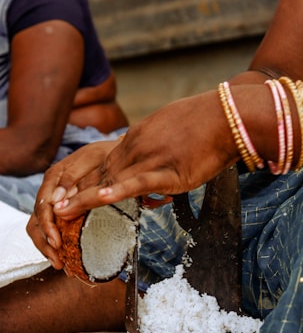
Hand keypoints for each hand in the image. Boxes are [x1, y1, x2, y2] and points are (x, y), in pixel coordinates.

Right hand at [26, 140, 117, 267]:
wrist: (116, 152)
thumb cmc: (105, 155)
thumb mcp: (91, 160)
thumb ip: (73, 178)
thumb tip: (56, 202)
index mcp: (54, 176)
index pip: (43, 205)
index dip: (48, 226)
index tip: (57, 243)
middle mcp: (50, 189)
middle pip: (37, 219)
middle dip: (45, 242)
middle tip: (59, 261)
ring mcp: (54, 199)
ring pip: (38, 226)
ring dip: (46, 246)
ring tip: (60, 264)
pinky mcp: (62, 207)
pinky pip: (49, 226)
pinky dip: (52, 242)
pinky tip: (63, 256)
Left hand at [45, 90, 239, 218]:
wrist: (227, 117)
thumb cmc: (202, 124)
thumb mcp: (168, 133)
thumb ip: (153, 154)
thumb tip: (151, 182)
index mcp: (135, 138)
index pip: (101, 163)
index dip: (80, 182)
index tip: (63, 196)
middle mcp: (136, 147)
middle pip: (98, 174)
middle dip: (73, 194)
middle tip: (50, 211)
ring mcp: (151, 158)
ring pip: (111, 180)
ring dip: (83, 199)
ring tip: (60, 215)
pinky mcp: (170, 171)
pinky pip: (140, 183)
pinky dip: (118, 191)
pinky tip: (100, 198)